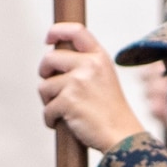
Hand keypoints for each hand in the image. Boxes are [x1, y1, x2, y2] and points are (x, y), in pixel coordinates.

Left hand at [39, 24, 146, 151]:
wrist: (122, 135)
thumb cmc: (111, 111)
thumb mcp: (104, 79)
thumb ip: (85, 65)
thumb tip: (52, 60)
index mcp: (100, 58)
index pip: (77, 31)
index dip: (58, 31)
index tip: (49, 39)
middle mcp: (90, 66)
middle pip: (50, 58)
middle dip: (45, 73)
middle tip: (53, 88)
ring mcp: (78, 82)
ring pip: (44, 86)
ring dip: (49, 101)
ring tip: (64, 111)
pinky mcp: (68, 101)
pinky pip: (47, 108)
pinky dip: (51, 119)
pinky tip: (61, 123)